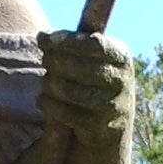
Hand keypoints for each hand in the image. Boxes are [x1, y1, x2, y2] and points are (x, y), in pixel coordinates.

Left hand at [38, 30, 133, 146]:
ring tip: (46, 81)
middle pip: (79, 66)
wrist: (111, 125)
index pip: (93, 44)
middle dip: (55, 61)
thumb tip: (41, 35)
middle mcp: (121, 80)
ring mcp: (112, 105)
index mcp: (121, 57)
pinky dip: (50, 105)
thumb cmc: (94, 82)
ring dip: (51, 84)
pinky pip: (67, 113)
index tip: (43, 39)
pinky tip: (42, 99)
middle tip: (45, 60)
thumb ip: (71, 44)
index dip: (66, 41)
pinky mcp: (99, 127)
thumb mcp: (92, 59)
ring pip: (70, 90)